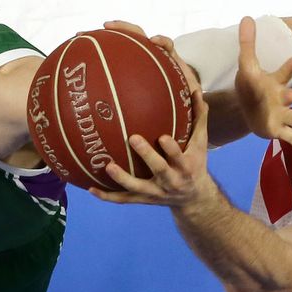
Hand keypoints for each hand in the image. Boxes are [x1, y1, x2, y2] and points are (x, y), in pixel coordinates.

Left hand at [91, 89, 214, 207]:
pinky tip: (90, 188)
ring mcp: (155, 192)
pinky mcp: (143, 200)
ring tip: (107, 166)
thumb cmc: (195, 163)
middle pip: (159, 170)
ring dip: (122, 178)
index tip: (162, 136)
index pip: (179, 157)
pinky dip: (107, 196)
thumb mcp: (201, 144)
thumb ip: (199, 118)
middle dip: (147, 156)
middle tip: (133, 138)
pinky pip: (123, 200)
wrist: (193, 197)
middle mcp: (171, 181)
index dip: (171, 149)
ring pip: (137, 188)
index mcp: (185, 166)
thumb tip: (196, 91)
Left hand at [235, 16, 291, 155]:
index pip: (282, 73)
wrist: (248, 108)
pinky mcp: (278, 130)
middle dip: (289, 95)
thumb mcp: (247, 66)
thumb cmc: (252, 86)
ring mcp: (282, 115)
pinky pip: (291, 137)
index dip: (286, 67)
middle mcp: (281, 98)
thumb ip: (248, 43)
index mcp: (275, 82)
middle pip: (287, 96)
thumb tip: (246, 17)